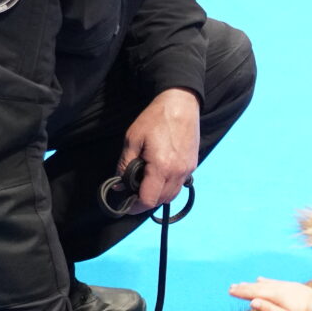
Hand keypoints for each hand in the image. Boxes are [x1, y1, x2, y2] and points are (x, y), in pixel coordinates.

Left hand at [119, 87, 199, 213]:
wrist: (181, 104)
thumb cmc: (155, 118)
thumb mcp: (132, 139)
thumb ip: (125, 165)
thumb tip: (119, 185)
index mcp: (161, 167)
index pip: (148, 200)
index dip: (135, 206)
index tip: (126, 204)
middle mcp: (177, 173)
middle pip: (160, 201)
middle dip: (145, 202)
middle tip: (132, 194)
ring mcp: (187, 170)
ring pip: (172, 196)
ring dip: (157, 197)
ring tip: (145, 187)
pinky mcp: (192, 165)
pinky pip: (179, 185)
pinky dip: (168, 188)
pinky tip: (159, 178)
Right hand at [228, 277, 311, 310]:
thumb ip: (268, 309)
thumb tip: (252, 302)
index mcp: (275, 296)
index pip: (254, 293)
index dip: (242, 292)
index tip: (230, 291)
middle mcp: (278, 288)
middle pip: (257, 287)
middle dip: (244, 287)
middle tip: (232, 287)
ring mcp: (285, 286)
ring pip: (264, 283)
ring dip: (252, 283)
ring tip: (242, 284)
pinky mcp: (291, 286)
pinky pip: (273, 281)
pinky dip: (265, 280)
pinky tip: (261, 279)